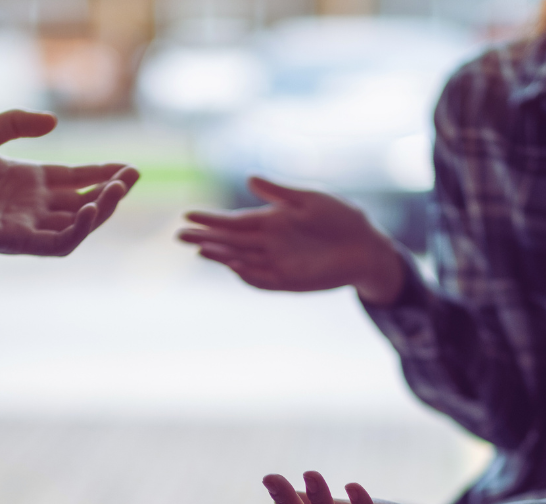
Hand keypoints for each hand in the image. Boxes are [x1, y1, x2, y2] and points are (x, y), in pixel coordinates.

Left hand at [0, 110, 139, 256]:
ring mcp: (30, 225)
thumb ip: (16, 124)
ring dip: (102, 209)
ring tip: (117, 190)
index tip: (130, 168)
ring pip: (79, 223)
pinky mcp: (21, 242)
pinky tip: (90, 209)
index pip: (77, 179)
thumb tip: (54, 122)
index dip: (103, 173)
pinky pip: (59, 242)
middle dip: (112, 191)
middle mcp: (35, 205)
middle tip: (132, 176)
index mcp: (29, 181)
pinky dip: (79, 229)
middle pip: (85, 201)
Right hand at [178, 176, 404, 304]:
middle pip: (230, 242)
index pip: (234, 221)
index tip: (188, 214)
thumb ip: (280, 193)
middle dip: (206, 238)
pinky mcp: (290, 281)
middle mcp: (269, 243)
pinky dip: (247, 275)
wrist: (367, 247)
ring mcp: (277, 263)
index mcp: (271, 220)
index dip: (211, 219)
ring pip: (241, 260)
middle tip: (179, 235)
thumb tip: (250, 179)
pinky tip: (232, 266)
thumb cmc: (341, 219)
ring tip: (200, 250)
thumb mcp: (311, 200)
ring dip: (221, 256)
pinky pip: (263, 280)